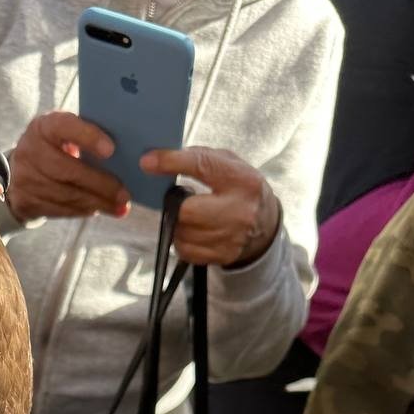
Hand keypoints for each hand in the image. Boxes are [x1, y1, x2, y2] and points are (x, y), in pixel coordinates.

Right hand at [6, 111, 130, 221]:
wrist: (19, 171)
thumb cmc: (55, 147)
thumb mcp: (64, 134)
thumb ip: (87, 137)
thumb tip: (125, 155)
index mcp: (44, 126)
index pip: (65, 127)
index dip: (88, 138)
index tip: (111, 150)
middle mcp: (31, 150)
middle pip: (68, 170)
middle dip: (100, 184)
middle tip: (124, 194)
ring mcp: (25, 178)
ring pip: (66, 194)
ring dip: (96, 202)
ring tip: (119, 206)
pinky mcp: (26, 201)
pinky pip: (61, 209)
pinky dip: (83, 210)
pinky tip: (99, 209)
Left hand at [139, 147, 280, 265]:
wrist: (265, 225)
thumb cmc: (240, 189)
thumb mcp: (230, 164)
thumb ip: (201, 158)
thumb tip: (161, 159)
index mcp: (242, 180)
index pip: (202, 165)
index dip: (171, 162)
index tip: (148, 161)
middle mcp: (239, 211)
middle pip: (186, 211)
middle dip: (174, 205)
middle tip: (177, 201)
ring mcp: (231, 237)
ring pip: (182, 233)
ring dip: (177, 223)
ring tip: (190, 215)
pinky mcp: (222, 256)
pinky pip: (185, 250)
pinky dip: (182, 240)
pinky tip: (192, 231)